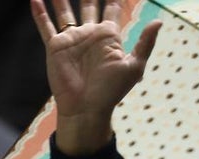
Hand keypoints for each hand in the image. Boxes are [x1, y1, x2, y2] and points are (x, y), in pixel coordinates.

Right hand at [31, 0, 161, 153]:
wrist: (86, 108)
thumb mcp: (134, 67)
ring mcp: (72, 39)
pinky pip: (46, 26)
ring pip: (65, 11)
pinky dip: (40, 13)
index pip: (112, 8)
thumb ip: (145, 43)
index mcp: (109, 36)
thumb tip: (159, 21)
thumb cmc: (111, 91)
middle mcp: (90, 34)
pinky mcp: (55, 47)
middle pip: (89, 4)